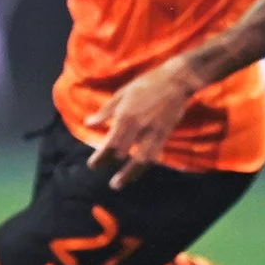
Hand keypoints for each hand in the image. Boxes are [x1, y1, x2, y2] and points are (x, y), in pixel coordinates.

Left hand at [84, 58, 204, 188]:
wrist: (176, 80)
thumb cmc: (146, 84)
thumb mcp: (121, 94)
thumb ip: (105, 112)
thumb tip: (88, 123)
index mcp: (125, 117)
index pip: (110, 143)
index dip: (100, 157)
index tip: (92, 166)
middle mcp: (139, 128)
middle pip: (123, 153)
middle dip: (112, 166)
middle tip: (106, 177)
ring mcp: (154, 132)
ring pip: (141, 159)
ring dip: (130, 174)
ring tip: (120, 184)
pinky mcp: (166, 134)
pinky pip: (155, 154)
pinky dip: (145, 164)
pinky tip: (139, 170)